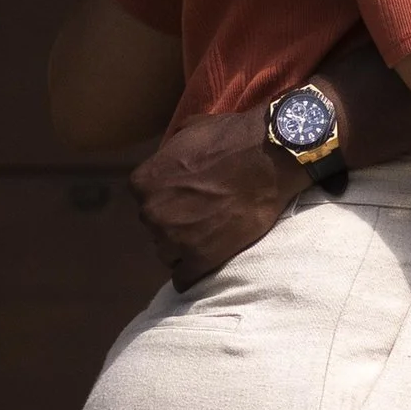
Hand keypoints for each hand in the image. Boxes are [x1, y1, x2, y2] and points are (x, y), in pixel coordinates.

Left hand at [128, 106, 290, 288]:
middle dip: (175, 223)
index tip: (188, 197)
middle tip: (203, 215)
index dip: (168, 199)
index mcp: (143, 182)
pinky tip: (206, 262)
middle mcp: (151, 212)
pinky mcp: (199, 259)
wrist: (268, 159)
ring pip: (167, 254)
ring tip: (210, 236)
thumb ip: (168, 150)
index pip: (145, 200)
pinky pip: (183, 279)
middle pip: (155, 228)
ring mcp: (174, 238)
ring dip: (184, 248)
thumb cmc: (231, 139)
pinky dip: (192, 273)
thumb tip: (168, 154)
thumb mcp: (189, 130)